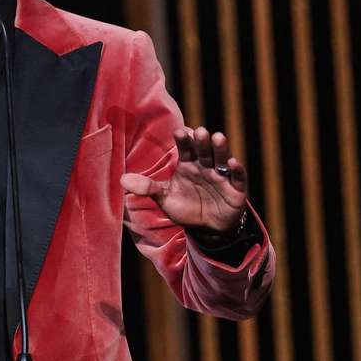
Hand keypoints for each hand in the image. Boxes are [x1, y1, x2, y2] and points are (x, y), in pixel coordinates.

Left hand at [120, 126, 247, 231]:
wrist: (206, 229)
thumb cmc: (185, 208)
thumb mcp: (164, 198)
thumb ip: (147, 187)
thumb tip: (122, 180)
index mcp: (188, 164)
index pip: (185, 148)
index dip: (183, 140)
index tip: (180, 131)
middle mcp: (205, 166)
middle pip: (204, 150)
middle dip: (202, 141)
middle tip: (199, 131)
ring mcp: (221, 176)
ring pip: (221, 159)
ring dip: (220, 148)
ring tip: (218, 137)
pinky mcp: (236, 190)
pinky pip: (238, 178)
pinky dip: (237, 170)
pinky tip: (233, 162)